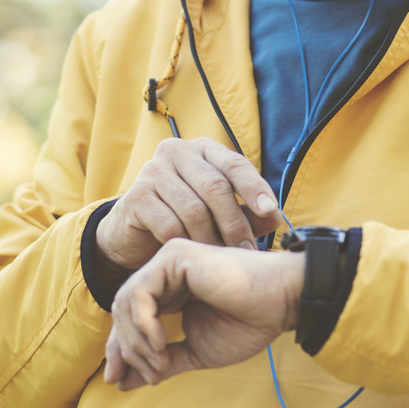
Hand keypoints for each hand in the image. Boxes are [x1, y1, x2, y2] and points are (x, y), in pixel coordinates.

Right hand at [97, 137, 282, 271]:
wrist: (132, 234)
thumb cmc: (183, 218)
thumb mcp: (218, 213)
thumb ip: (247, 212)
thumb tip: (275, 217)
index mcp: (202, 149)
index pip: (234, 163)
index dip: (255, 187)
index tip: (271, 211)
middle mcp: (176, 152)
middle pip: (215, 187)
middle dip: (235, 223)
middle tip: (247, 251)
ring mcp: (152, 171)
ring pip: (194, 209)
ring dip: (212, 239)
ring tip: (223, 259)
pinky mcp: (135, 196)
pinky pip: (169, 225)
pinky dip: (186, 244)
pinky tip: (194, 257)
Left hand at [104, 239, 303, 389]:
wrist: (280, 303)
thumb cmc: (247, 324)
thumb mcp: (196, 351)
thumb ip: (161, 362)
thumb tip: (121, 383)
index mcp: (171, 290)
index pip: (130, 318)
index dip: (121, 349)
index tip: (118, 380)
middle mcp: (165, 271)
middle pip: (121, 310)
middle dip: (126, 348)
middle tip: (149, 375)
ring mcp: (168, 260)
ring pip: (125, 301)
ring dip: (136, 341)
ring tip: (160, 362)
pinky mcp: (174, 256)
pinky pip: (139, 292)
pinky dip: (143, 323)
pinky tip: (161, 342)